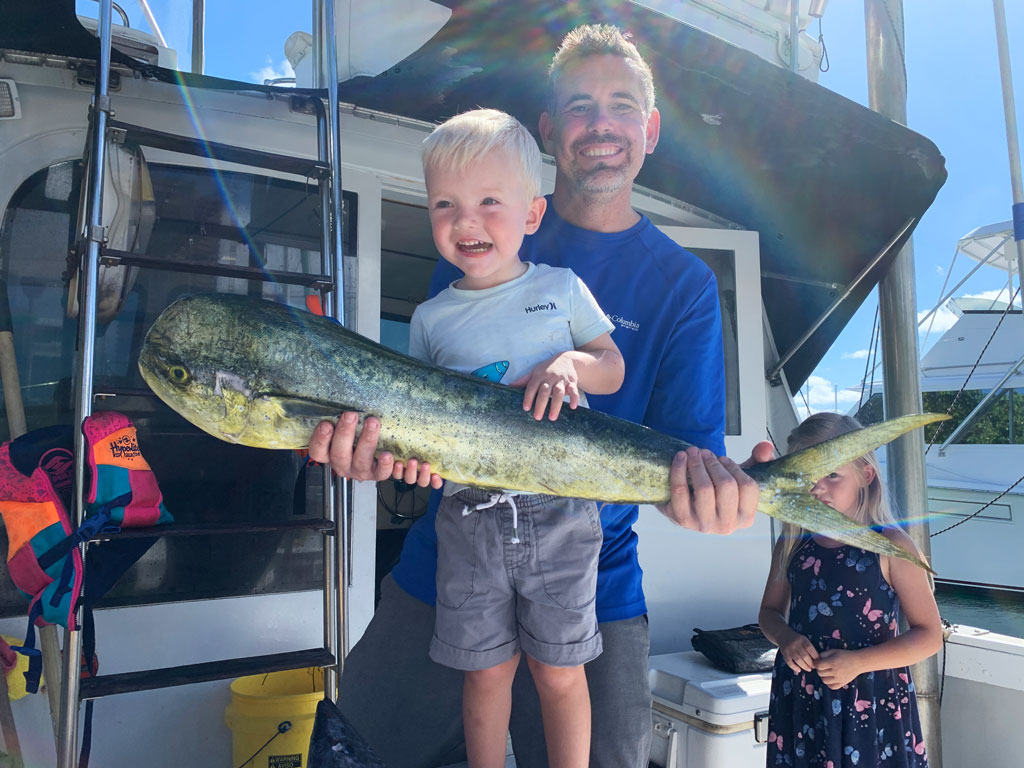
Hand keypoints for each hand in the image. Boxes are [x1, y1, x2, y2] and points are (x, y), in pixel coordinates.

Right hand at [308, 413, 440, 487]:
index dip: (320, 439)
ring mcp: (360, 471)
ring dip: (367, 441)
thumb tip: (346, 387)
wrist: (377, 454)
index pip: (318, 450)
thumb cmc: (357, 435)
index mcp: (329, 454)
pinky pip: (381, 473)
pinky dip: (386, 465)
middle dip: (345, 433)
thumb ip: (342, 416)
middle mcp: (343, 464)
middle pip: (339, 453)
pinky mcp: (377, 474)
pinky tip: (389, 454)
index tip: (326, 423)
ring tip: (373, 423)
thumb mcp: (346, 426)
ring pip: (361, 461)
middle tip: (351, 415)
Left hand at [511, 353, 579, 420]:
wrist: (566, 359)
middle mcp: (550, 378)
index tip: (526, 408)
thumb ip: (524, 380)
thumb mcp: (535, 372)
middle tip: (537, 417)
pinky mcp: (572, 382)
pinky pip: (574, 390)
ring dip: (555, 405)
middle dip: (541, 404)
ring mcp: (561, 380)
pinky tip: (573, 407)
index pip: (532, 387)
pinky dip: (574, 398)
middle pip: (545, 391)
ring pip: (558, 392)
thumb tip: (510, 386)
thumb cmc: (547, 369)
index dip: (528, 397)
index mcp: (539, 376)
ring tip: (552, 417)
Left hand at [657, 447, 759, 532]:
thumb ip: (758, 461)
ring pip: (704, 488)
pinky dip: (679, 470)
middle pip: (726, 486)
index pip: (748, 486)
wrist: (690, 508)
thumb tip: (766, 446)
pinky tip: (680, 458)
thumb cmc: (718, 494)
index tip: (724, 459)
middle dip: (714, 463)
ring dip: (697, 464)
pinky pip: (681, 491)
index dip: (734, 467)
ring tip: (693, 453)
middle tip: (705, 452)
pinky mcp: (683, 520)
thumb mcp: (741, 479)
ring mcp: (704, 525)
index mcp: (746, 517)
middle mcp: (727, 525)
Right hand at [779, 632, 818, 673]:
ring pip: (798, 660)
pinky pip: (789, 662)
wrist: (783, 635)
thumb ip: (809, 647)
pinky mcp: (784, 654)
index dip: (815, 656)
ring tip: (809, 669)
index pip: (810, 649)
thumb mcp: (804, 639)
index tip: (818, 661)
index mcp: (802, 640)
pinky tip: (799, 670)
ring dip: (804, 666)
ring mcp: (789, 649)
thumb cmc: (796, 639)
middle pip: (805, 656)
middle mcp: (795, 644)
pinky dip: (794, 667)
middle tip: (814, 667)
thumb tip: (817, 659)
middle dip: (811, 663)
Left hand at [816, 649, 863, 688]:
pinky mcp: (843, 683)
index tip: (818, 662)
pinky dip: (829, 683)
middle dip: (819, 669)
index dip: (816, 663)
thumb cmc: (846, 655)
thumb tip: (816, 659)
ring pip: (824, 681)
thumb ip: (824, 654)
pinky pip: (832, 686)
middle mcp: (835, 671)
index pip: (818, 666)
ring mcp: (839, 679)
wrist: (859, 662)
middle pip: (820, 673)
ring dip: (823, 677)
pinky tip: (831, 678)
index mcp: (833, 662)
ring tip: (826, 672)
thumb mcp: (834, 651)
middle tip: (823, 667)